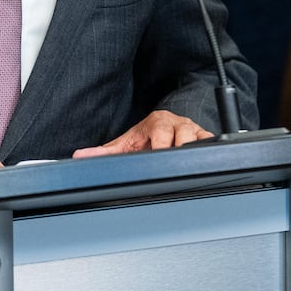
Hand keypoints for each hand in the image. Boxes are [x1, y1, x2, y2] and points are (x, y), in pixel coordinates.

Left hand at [71, 110, 212, 158]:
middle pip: (184, 136)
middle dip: (180, 151)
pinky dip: (208, 155)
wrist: (163, 127)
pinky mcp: (205, 137)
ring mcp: (192, 130)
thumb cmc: (144, 138)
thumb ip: (103, 152)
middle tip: (173, 164)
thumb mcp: (124, 143)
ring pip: (200, 140)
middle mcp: (177, 124)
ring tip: (185, 168)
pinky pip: (211, 144)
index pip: (162, 132)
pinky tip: (201, 167)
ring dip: (193, 154)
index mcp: (157, 122)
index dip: (163, 146)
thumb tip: (80, 156)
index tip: (160, 155)